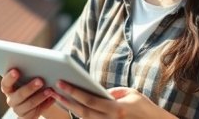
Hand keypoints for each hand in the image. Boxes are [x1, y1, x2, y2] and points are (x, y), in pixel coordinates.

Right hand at [0, 69, 56, 118]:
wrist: (36, 99)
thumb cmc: (31, 81)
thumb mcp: (28, 76)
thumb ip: (29, 69)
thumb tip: (36, 56)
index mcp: (8, 88)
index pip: (5, 83)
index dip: (10, 78)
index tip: (16, 70)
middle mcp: (11, 100)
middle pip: (19, 95)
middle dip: (30, 88)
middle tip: (40, 80)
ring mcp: (19, 110)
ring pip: (29, 105)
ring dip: (40, 97)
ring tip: (50, 90)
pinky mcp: (27, 117)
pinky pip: (36, 113)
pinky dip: (45, 105)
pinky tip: (53, 98)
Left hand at [51, 81, 175, 118]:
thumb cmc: (145, 107)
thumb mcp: (130, 93)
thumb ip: (111, 92)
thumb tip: (94, 90)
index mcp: (116, 110)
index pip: (90, 100)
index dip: (74, 92)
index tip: (61, 83)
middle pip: (83, 112)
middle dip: (67, 100)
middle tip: (54, 89)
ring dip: (70, 108)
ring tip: (59, 97)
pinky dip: (82, 116)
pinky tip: (72, 107)